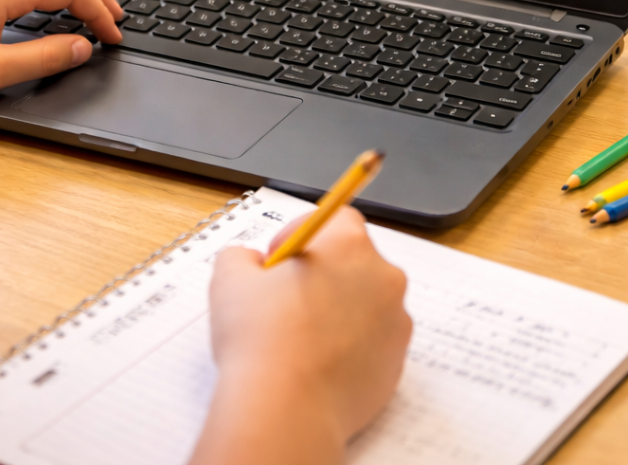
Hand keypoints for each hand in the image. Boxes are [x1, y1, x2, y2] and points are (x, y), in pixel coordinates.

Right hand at [190, 207, 410, 464]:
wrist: (286, 411)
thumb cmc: (261, 339)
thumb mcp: (230, 277)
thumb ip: (243, 255)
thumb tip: (251, 262)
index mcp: (348, 243)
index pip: (335, 217)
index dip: (303, 234)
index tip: (280, 259)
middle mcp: (383, 276)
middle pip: (354, 259)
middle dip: (322, 272)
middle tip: (285, 297)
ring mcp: (395, 323)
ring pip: (364, 302)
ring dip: (337, 308)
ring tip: (298, 335)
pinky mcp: (397, 363)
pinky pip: (372, 341)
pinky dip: (349, 345)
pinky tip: (315, 361)